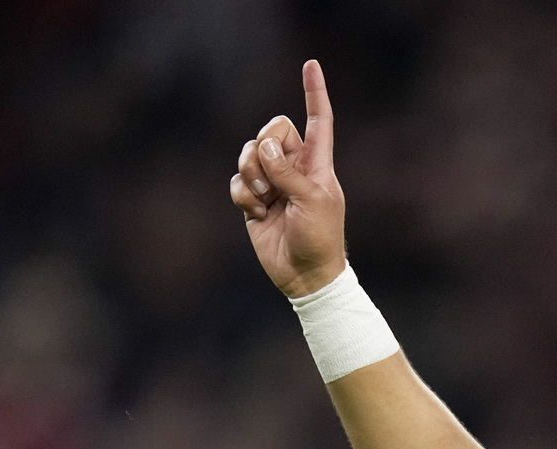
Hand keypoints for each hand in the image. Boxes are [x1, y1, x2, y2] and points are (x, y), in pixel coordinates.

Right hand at [230, 60, 346, 297]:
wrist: (305, 275)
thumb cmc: (320, 238)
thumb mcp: (311, 201)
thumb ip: (287, 171)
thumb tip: (264, 146)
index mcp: (317, 163)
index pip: (318, 120)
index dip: (314, 93)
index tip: (310, 64)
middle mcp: (294, 167)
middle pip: (272, 130)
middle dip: (265, 148)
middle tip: (271, 178)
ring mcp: (273, 182)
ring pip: (249, 154)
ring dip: (251, 174)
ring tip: (263, 199)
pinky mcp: (253, 200)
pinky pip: (236, 181)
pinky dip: (242, 195)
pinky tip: (255, 213)